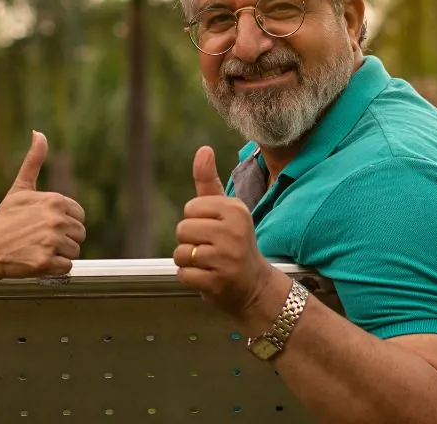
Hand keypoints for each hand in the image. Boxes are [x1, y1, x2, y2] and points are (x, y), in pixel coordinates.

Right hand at [0, 131, 86, 283]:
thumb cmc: (5, 218)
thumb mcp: (20, 188)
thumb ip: (34, 161)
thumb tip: (38, 133)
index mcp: (54, 201)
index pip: (79, 215)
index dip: (65, 222)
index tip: (45, 224)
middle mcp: (55, 219)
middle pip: (80, 234)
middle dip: (64, 238)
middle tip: (40, 238)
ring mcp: (51, 241)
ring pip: (74, 251)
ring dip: (59, 253)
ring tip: (38, 248)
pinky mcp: (46, 262)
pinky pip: (67, 267)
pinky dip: (55, 268)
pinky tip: (37, 260)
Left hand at [173, 146, 275, 319]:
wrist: (256, 287)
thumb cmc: (234, 243)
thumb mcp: (226, 211)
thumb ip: (209, 181)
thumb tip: (203, 149)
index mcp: (235, 209)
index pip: (190, 208)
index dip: (196, 221)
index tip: (215, 230)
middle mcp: (234, 231)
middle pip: (182, 229)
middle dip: (190, 242)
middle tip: (212, 249)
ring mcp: (227, 257)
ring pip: (181, 253)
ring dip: (189, 262)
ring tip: (210, 264)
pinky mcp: (219, 280)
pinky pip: (184, 275)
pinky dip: (191, 279)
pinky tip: (209, 277)